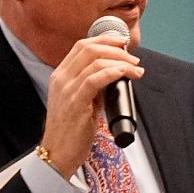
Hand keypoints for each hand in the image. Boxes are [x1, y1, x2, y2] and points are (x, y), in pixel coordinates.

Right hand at [40, 32, 142, 176]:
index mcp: (61, 75)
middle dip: (115, 48)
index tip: (122, 42)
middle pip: (89, 49)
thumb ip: (92, 86)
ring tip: (135, 69)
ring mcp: (66, 89)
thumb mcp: (80, 100)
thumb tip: (114, 75)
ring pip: (95, 61)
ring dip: (121, 61)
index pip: (81, 46)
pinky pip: (96, 79)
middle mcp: (61, 78)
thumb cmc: (71, 130)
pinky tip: (126, 74)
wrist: (58, 153)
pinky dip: (114, 72)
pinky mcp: (75, 101)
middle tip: (133, 58)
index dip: (104, 39)